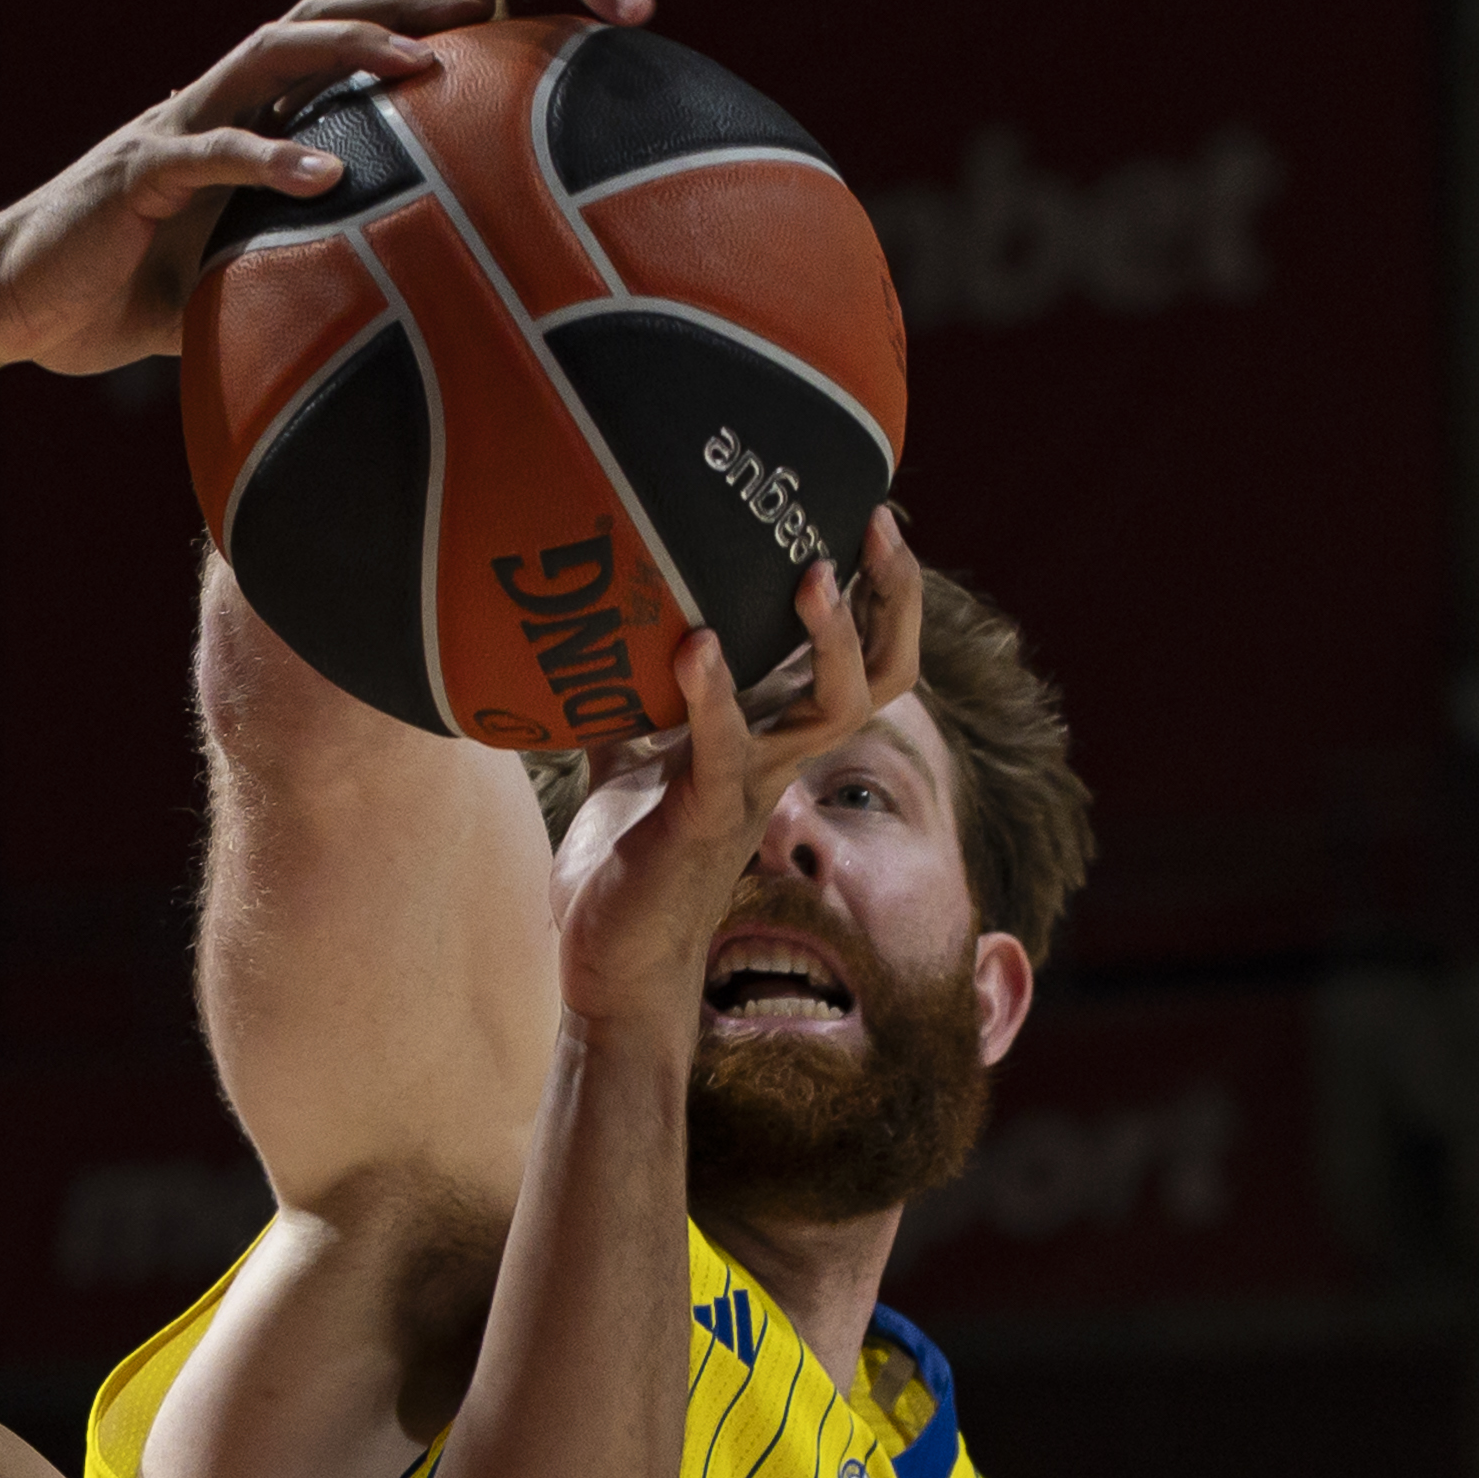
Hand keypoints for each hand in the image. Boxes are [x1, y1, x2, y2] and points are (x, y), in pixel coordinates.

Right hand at [0, 0, 485, 379]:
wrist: (4, 306)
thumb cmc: (107, 297)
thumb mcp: (220, 284)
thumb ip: (281, 275)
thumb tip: (367, 316)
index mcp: (229, 124)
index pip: (322, 53)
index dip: (396, 27)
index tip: (479, 26)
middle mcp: (205, 108)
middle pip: (309, 26)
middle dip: (394, 9)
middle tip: (477, 8)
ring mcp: (170, 132)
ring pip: (267, 60)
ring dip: (347, 52)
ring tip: (419, 62)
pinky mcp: (136, 173)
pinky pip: (211, 154)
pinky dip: (269, 158)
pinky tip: (326, 175)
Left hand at [548, 508, 919, 1032]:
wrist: (611, 964)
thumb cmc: (622, 868)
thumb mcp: (623, 764)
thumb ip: (624, 702)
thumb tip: (586, 635)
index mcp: (769, 737)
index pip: (856, 655)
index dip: (879, 591)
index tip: (869, 513)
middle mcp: (778, 758)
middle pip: (882, 673)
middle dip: (893, 598)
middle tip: (882, 523)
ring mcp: (748, 789)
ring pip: (832, 708)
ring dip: (829, 640)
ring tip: (813, 573)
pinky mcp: (702, 820)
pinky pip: (722, 749)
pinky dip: (712, 696)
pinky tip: (700, 647)